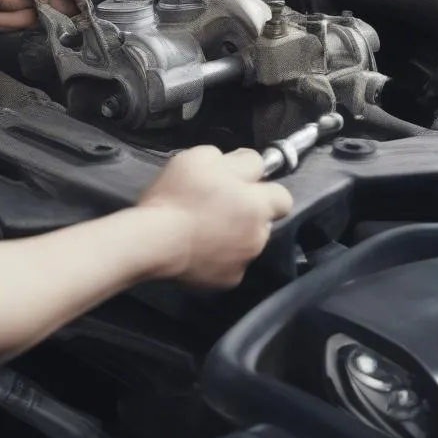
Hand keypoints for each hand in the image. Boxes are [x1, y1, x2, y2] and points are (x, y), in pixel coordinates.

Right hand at [137, 147, 292, 289]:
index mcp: (258, 203)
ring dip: (233, 234)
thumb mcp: (203, 157)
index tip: (243, 185)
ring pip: (247, 242)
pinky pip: (229, 264)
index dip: (264, 189)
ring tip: (202, 228)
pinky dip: (218, 257)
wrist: (154, 240)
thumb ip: (236, 159)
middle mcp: (259, 234)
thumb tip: (249, 164)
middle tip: (217, 205)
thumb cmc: (178, 196)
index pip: (283, 195)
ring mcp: (245, 260)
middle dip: (247, 212)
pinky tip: (197, 247)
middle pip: (263, 220)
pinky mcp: (227, 280)